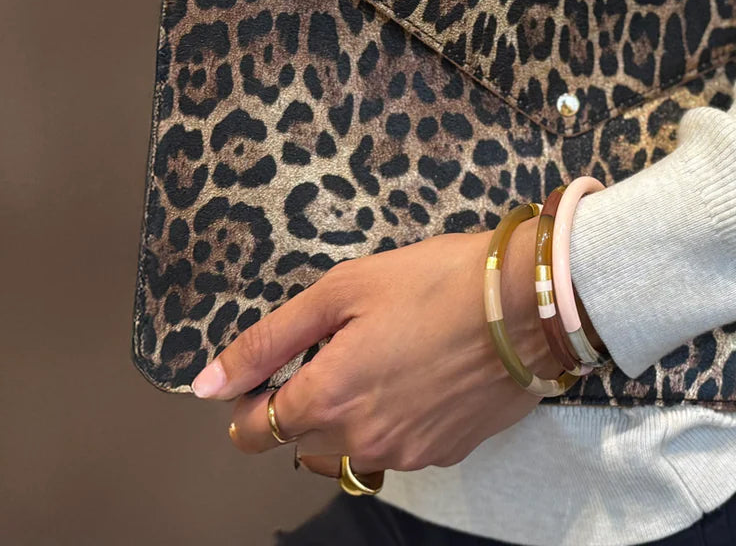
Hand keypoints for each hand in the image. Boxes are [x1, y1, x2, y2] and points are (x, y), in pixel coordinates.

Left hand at [190, 217, 577, 478]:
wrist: (527, 301)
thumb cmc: (435, 282)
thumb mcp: (342, 290)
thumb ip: (269, 340)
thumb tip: (208, 383)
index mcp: (327, 399)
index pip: (252, 432)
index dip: (249, 402)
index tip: (269, 372)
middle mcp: (362, 441)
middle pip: (300, 444)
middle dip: (304, 403)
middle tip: (340, 348)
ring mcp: (408, 453)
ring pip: (349, 451)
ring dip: (347, 418)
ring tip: (380, 363)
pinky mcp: (446, 453)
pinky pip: (398, 447)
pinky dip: (394, 419)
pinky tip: (419, 375)